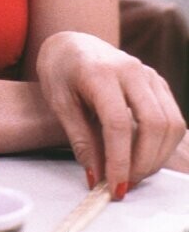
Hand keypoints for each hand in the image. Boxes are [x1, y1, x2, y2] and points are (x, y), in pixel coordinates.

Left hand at [36, 31, 185, 196]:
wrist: (71, 44)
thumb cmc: (61, 71)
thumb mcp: (59, 104)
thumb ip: (80, 139)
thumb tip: (97, 177)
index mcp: (100, 72)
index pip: (118, 123)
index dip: (119, 160)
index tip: (113, 186)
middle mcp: (130, 69)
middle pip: (153, 124)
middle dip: (143, 163)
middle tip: (124, 184)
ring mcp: (148, 74)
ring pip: (170, 123)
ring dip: (156, 157)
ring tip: (133, 173)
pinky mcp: (157, 82)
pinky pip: (172, 118)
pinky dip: (163, 144)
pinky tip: (143, 156)